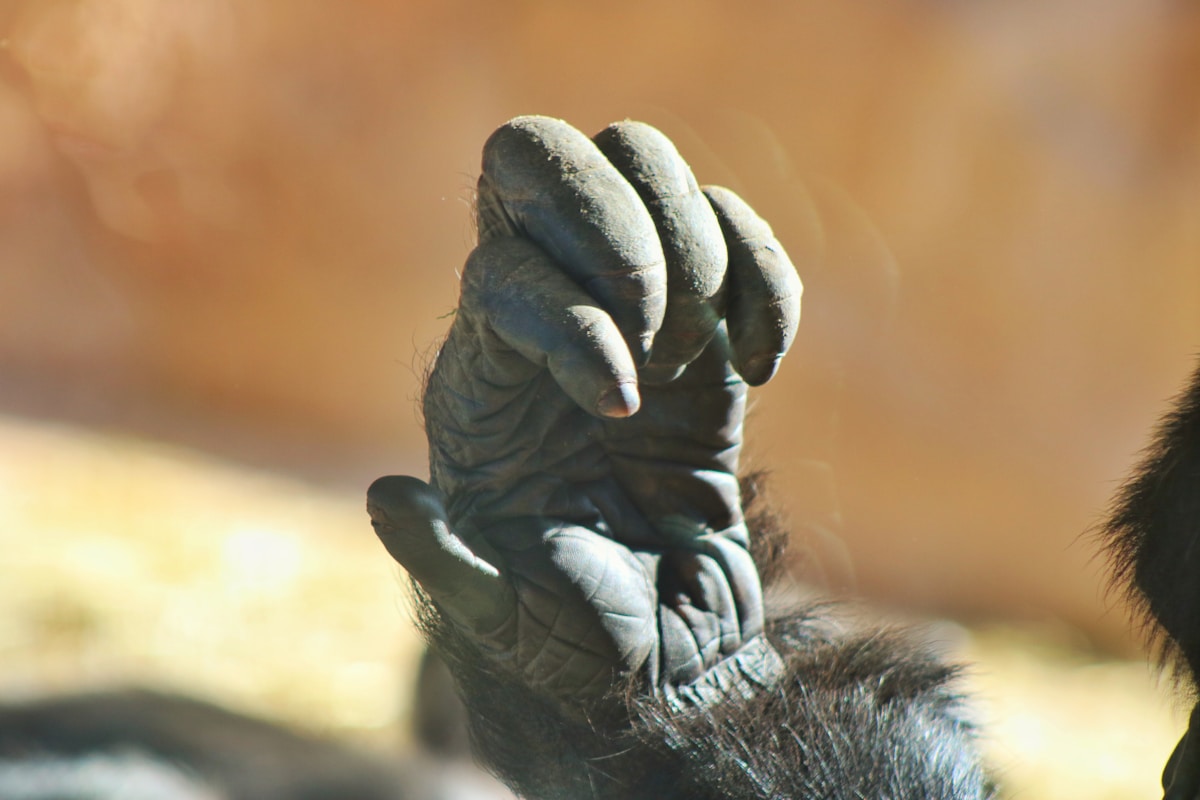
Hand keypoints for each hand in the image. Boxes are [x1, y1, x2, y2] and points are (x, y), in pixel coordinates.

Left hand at [368, 116, 800, 704]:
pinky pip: (732, 227)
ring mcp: (630, 310)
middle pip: (539, 155)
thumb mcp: (500, 616)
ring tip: (710, 348)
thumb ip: (445, 566)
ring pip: (639, 158)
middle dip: (615, 219)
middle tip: (664, 329)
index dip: (570, 320)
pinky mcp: (708, 330)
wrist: (668, 650)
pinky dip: (766, 270)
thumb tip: (388, 498)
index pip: (501, 269)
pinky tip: (765, 364)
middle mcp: (544, 316)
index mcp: (479, 377)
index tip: (619, 410)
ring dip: (694, 234)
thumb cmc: (574, 639)